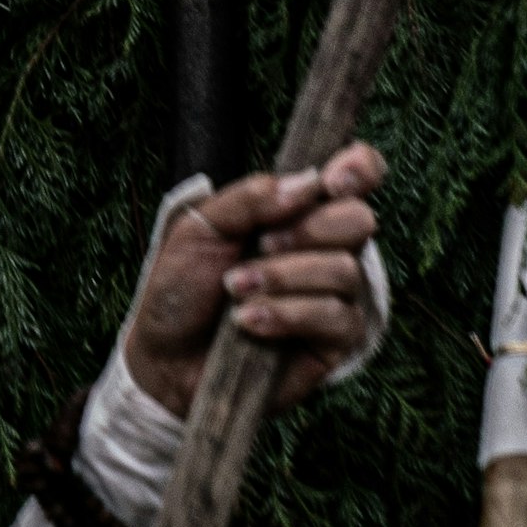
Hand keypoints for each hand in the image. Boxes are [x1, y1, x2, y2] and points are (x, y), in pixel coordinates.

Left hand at [118, 149, 382, 415]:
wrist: (166, 357)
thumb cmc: (182, 288)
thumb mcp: (199, 228)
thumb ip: (250, 198)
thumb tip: (307, 182)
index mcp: (296, 211)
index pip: (356, 175)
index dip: (359, 168)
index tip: (333, 180)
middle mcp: (324, 248)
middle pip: (358, 220)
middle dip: (307, 230)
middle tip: (261, 245)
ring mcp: (334, 295)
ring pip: (344, 270)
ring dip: (283, 277)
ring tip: (236, 291)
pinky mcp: (335, 342)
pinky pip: (336, 316)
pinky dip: (288, 314)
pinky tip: (250, 322)